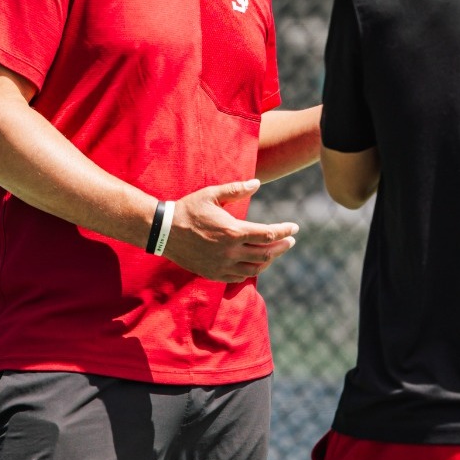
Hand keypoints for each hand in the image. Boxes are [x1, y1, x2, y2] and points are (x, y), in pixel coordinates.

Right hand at [161, 179, 298, 282]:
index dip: (284, 231)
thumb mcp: (211, 194)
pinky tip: (255, 263)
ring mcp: (222, 265)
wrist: (164, 232)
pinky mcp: (214, 274)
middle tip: (290, 241)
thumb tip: (257, 183)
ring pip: (255, 268)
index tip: (294, 228)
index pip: (268, 234)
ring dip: (269, 260)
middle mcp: (231, 252)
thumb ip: (236, 189)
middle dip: (282, 246)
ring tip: (275, 251)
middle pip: (266, 253)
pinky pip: (240, 277)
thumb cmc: (188, 209)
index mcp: (233, 231)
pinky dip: (252, 270)